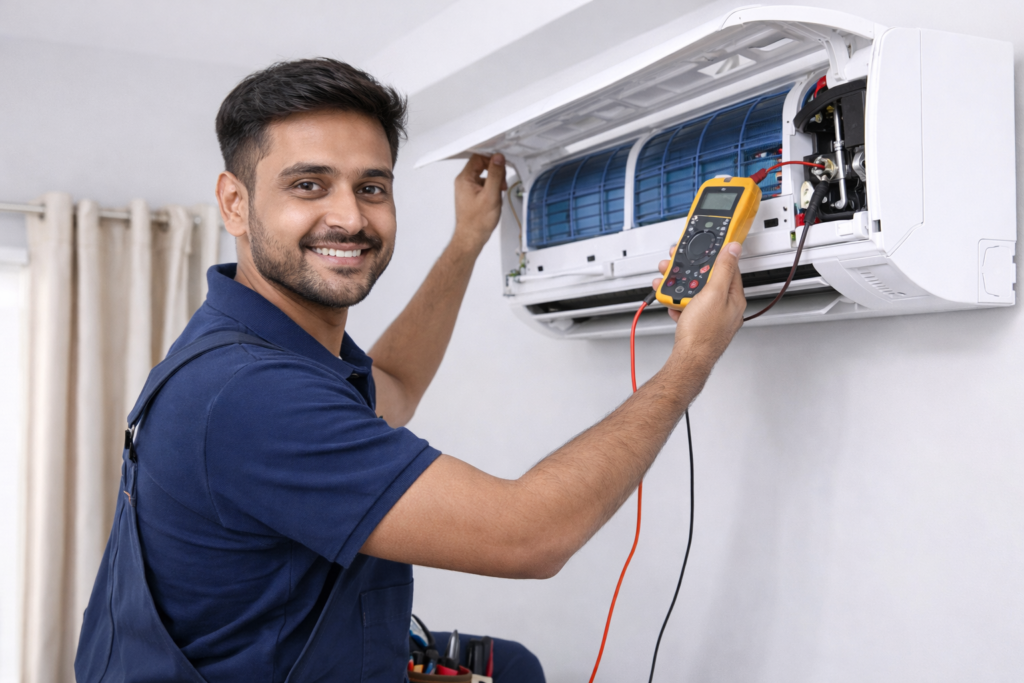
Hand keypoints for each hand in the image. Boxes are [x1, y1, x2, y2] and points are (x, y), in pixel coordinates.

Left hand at [452, 153, 506, 253]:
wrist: (471, 238)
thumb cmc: (477, 221)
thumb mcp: (491, 195)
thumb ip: (495, 174)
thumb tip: (498, 158)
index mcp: (465, 179)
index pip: (478, 158)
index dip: (491, 160)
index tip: (502, 165)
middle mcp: (463, 182)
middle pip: (481, 166)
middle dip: (495, 172)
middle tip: (501, 183)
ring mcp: (467, 189)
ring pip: (483, 176)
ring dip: (494, 182)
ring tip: (498, 193)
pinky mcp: (471, 196)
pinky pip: (483, 185)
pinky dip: (491, 189)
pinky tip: (495, 199)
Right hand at [652, 242, 746, 363]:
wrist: (688, 360)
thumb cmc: (703, 333)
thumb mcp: (713, 293)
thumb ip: (723, 269)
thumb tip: (734, 248)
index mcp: (733, 298)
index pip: (728, 268)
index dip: (713, 256)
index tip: (703, 248)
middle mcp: (725, 308)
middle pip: (708, 280)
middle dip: (689, 272)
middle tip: (676, 266)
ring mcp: (711, 317)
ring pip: (695, 294)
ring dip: (680, 287)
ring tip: (668, 285)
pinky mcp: (699, 325)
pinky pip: (688, 308)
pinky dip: (678, 304)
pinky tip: (672, 305)